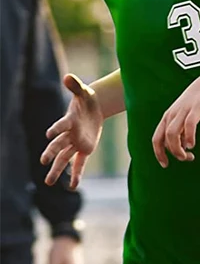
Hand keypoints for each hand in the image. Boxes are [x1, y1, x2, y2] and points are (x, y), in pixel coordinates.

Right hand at [40, 74, 102, 188]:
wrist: (93, 107)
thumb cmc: (87, 99)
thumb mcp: (84, 92)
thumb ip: (76, 86)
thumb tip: (68, 77)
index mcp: (69, 120)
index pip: (61, 126)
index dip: (56, 129)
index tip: (48, 135)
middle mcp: (69, 134)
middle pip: (58, 146)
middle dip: (51, 153)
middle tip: (43, 162)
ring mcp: (76, 143)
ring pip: (64, 158)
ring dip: (58, 170)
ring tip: (48, 182)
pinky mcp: (84, 149)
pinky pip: (79, 164)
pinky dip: (76, 174)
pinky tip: (72, 186)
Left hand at [152, 73, 199, 166]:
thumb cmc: (199, 101)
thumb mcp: (186, 115)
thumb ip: (182, 129)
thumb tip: (182, 145)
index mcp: (168, 117)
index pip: (156, 139)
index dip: (158, 154)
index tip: (165, 165)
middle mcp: (172, 115)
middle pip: (164, 139)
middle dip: (173, 153)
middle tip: (186, 158)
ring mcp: (183, 112)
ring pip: (172, 135)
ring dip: (179, 149)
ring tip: (189, 155)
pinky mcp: (195, 109)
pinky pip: (188, 126)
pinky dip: (188, 138)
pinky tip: (192, 145)